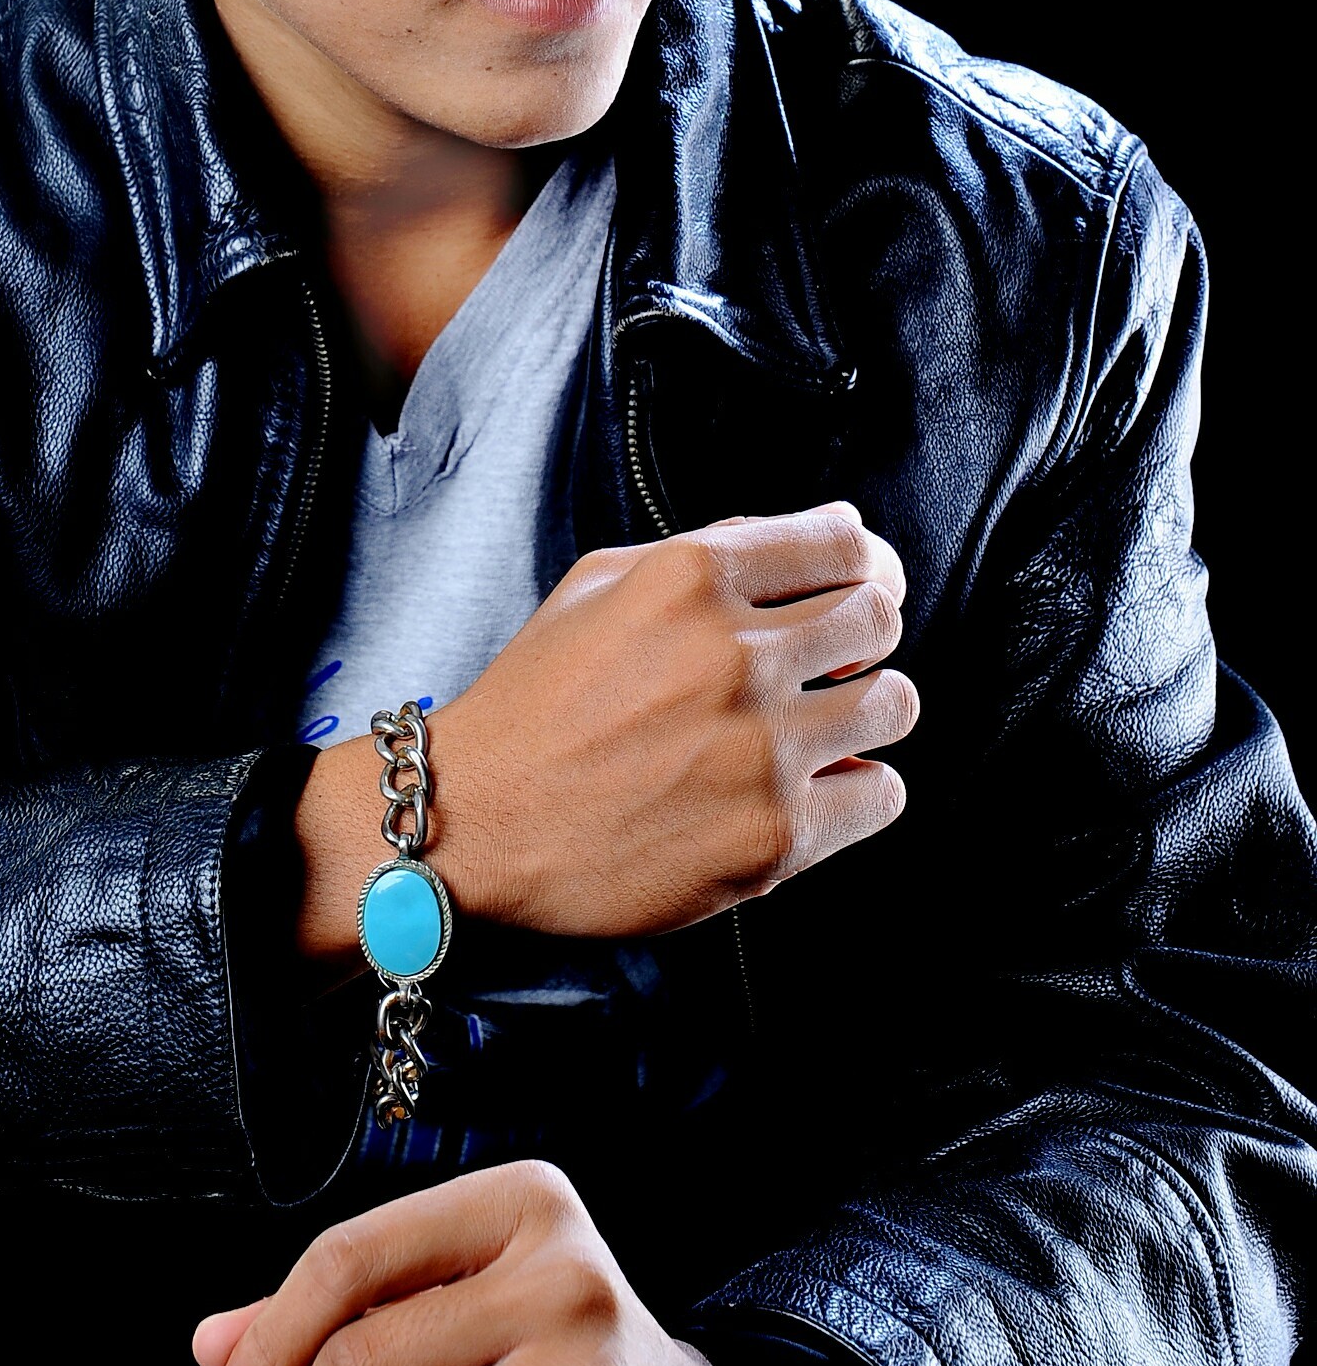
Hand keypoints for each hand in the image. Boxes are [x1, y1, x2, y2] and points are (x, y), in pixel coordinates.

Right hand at [297, 500, 917, 954]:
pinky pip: (881, 793)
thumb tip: (835, 528)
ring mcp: (760, 752)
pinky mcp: (774, 837)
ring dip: (866, 710)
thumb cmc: (534, 704)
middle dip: (863, 634)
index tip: (855, 584)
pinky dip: (856, 789)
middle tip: (833, 659)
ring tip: (822, 726)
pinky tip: (809, 786)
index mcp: (689, 579)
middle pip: (880, 618)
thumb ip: (715, 547)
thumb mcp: (601, 583)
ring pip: (894, 704)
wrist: (472, 824)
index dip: (861, 563)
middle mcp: (733, 657)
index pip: (844, 544)